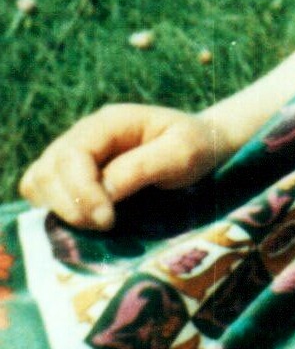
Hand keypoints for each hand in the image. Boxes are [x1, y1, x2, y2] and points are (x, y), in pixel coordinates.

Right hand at [19, 105, 225, 230]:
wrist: (201, 145)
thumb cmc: (195, 146)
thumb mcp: (181, 153)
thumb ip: (142, 168)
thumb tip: (104, 193)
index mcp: (110, 122)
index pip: (73, 154)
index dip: (82, 191)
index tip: (107, 220)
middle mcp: (85, 134)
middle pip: (49, 169)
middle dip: (71, 205)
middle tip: (105, 226)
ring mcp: (75, 152)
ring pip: (39, 180)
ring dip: (59, 208)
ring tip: (95, 224)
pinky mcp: (73, 174)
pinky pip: (42, 190)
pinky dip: (53, 207)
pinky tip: (84, 220)